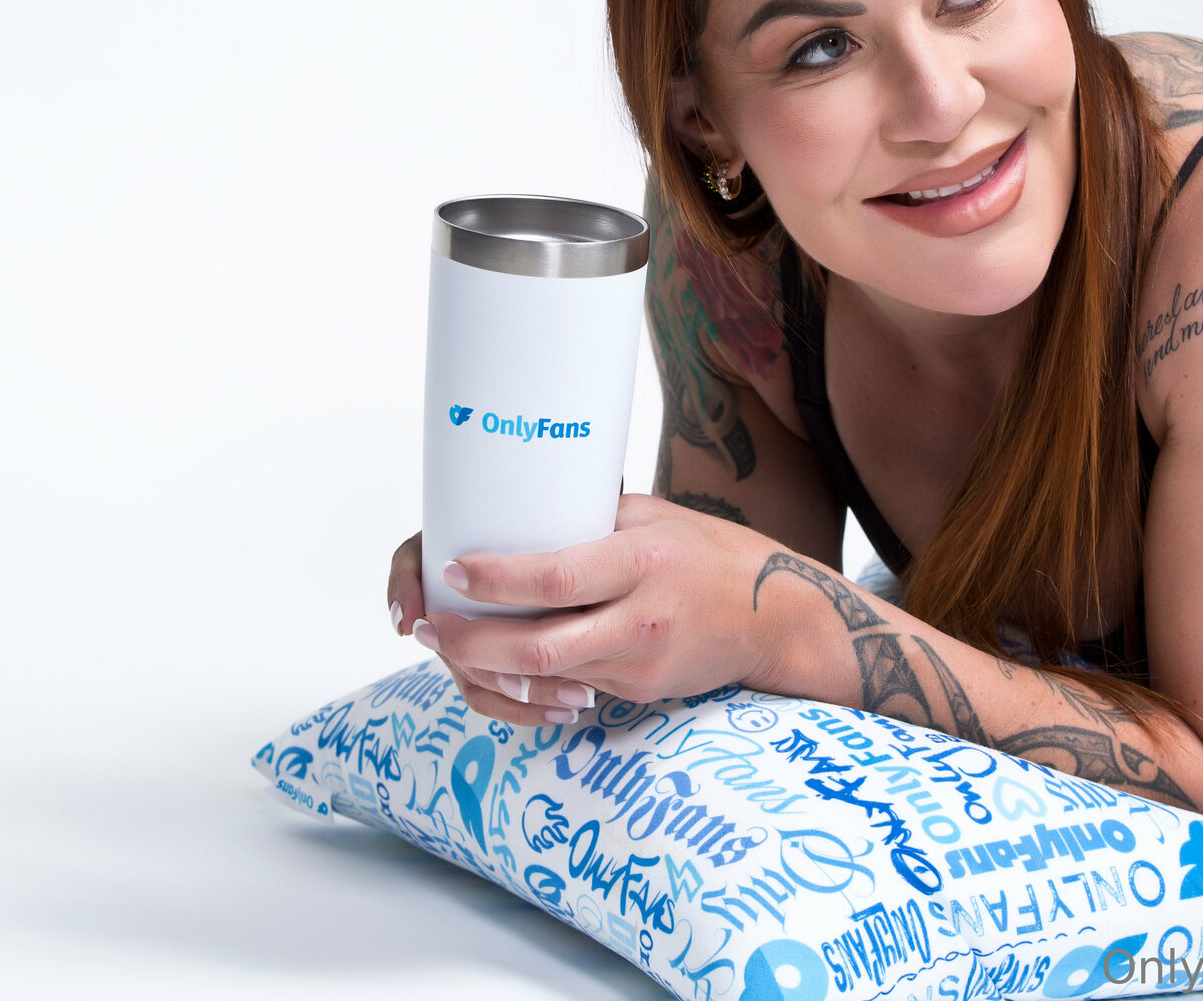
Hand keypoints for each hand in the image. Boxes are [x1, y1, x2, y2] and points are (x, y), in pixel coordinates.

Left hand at [402, 493, 786, 726]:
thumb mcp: (651, 518)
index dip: (494, 579)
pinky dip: (526, 681)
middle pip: (537, 647)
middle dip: (470, 643)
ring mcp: (639, 664)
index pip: (554, 577)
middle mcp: (639, 619)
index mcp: (640, 562)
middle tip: (428, 626)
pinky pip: (568, 691)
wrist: (774, 616)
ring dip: (486, 668)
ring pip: (545, 679)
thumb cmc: (706, 553)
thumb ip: (587, 522)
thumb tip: (514, 511)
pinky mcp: (639, 692)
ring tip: (446, 646)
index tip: (452, 570)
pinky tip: (494, 667)